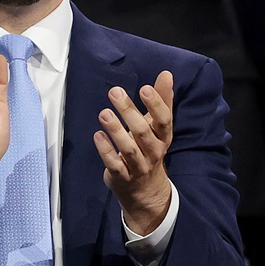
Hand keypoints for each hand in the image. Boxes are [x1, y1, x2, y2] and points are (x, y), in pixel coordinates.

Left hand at [93, 71, 173, 234]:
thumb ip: (162, 101)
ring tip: (104, 113)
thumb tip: (166, 74)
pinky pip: (114, 164)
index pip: (163, 120)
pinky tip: (97, 135)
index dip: (156, 104)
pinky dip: (106, 150)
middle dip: (129, 111)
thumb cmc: (150, 150)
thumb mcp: (158, 127)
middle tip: (114, 92)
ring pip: (129, 149)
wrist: (146, 191)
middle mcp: (153, 152)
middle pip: (143, 131)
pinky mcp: (122, 176)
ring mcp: (138, 166)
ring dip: (116, 130)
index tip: (145, 88)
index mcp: (163, 137)